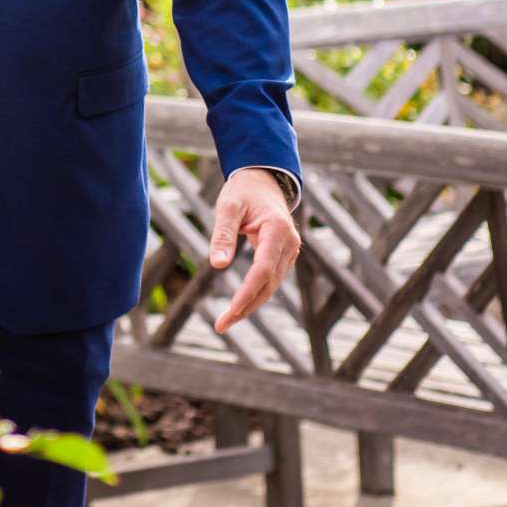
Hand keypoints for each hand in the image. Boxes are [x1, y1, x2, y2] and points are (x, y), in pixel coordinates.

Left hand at [208, 168, 301, 332]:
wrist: (262, 181)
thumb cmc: (243, 192)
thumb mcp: (228, 206)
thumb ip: (223, 233)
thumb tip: (217, 264)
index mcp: (278, 230)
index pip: (263, 270)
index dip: (247, 293)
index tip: (230, 312)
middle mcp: (289, 243)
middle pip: (269, 284)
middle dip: (246, 306)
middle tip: (221, 325)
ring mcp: (289, 251)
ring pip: (271, 286)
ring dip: (250, 305)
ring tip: (225, 321)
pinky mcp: (283, 256)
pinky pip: (270, 280)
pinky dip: (255, 294)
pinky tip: (238, 307)